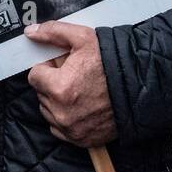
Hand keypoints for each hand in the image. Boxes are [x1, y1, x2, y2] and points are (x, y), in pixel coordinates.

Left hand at [25, 20, 116, 147]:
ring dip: (58, 101)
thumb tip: (31, 32)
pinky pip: (60, 129)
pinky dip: (66, 118)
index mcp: (59, 87)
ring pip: (49, 112)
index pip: (35, 76)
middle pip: (42, 94)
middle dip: (53, 84)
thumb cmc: (113, 63)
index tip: (62, 66)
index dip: (48, 68)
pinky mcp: (80, 139)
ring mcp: (71, 129)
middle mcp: (62, 112)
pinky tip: (82, 106)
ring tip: (80, 90)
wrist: (140, 87)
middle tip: (75, 76)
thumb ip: (53, 33)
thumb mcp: (83, 39)